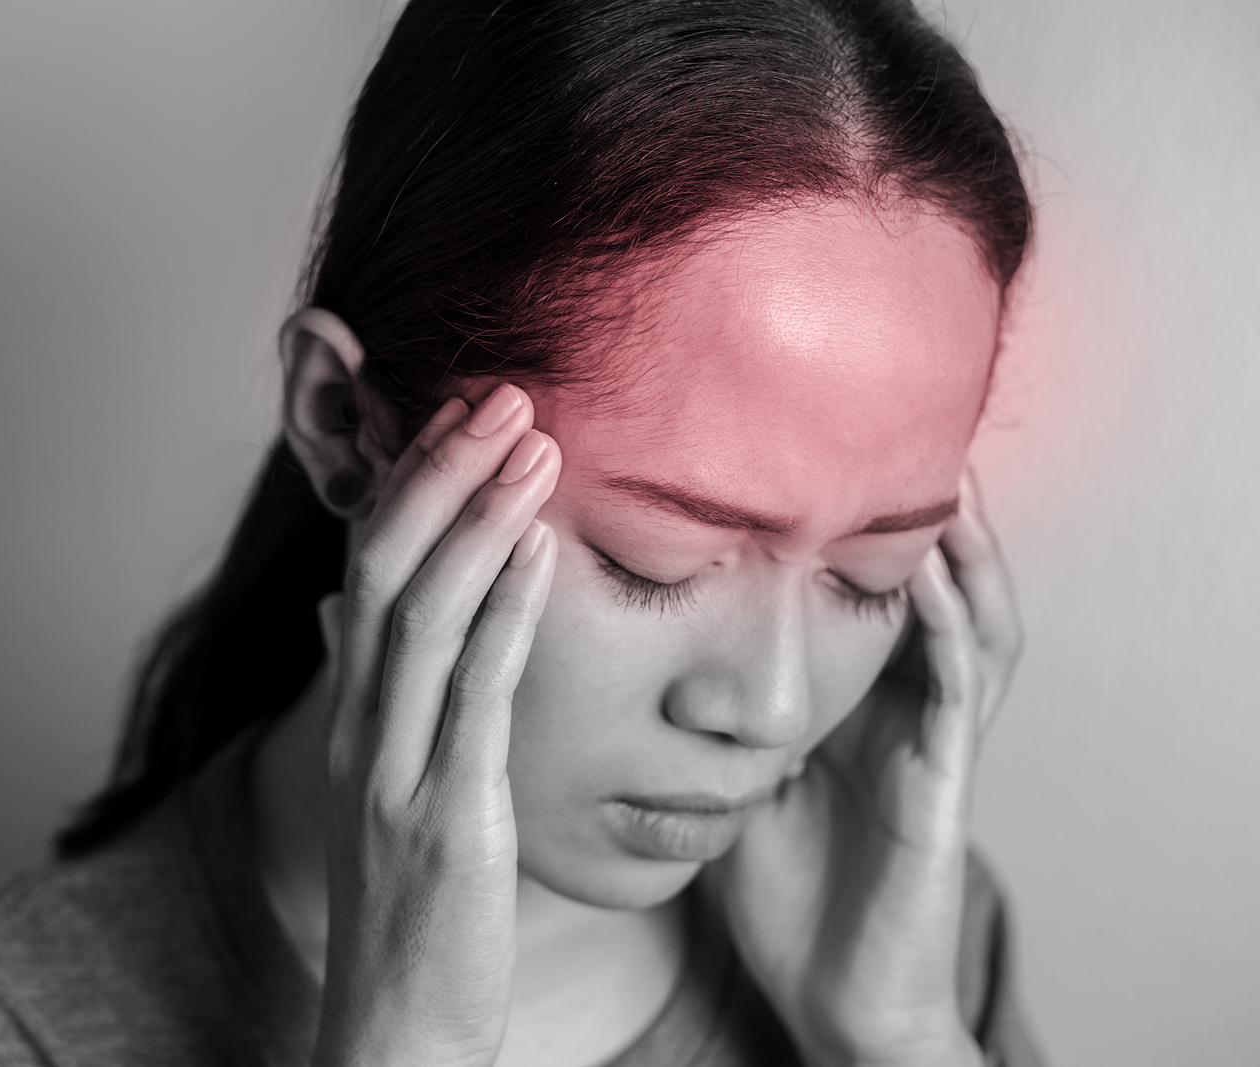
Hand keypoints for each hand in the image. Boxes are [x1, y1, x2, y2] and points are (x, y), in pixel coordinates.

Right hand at [311, 384, 561, 1066]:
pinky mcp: (443, 815)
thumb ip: (388, 699)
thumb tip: (364, 621)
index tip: (463, 413)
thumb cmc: (412, 908)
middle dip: (441, 470)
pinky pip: (473, 695)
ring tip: (535, 444)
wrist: (393, 1028)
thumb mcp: (391, 789)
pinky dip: (507, 611)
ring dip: (480, 517)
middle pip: (384, 564)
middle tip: (503, 392)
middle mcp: (361, 725)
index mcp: (355, 712)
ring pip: (423, 611)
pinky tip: (545, 552)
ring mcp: (395, 768)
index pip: (368, 566)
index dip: (413, 481)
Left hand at [707, 472, 1020, 1066]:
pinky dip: (949, 623)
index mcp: (855, 700)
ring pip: (966, 618)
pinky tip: (929, 571)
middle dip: (915, 508)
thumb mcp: (739, 770)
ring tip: (931, 468)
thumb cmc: (782, 884)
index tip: (807, 444)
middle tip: (890, 421)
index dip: (849, 520)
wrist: (830, 989)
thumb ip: (713, 705)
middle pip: (927, 584)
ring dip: (956, 545)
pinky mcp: (941, 782)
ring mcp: (928, 739)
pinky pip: (955, 687)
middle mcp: (900, 706)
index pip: (863, 588)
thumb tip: (643, 637)